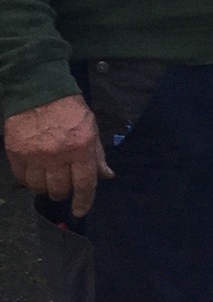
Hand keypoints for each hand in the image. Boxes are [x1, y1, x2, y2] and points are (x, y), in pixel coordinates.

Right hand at [4, 93, 111, 216]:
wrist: (38, 90)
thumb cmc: (70, 109)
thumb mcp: (91, 128)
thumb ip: (97, 155)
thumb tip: (106, 176)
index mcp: (80, 147)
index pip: (84, 184)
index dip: (84, 201)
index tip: (80, 211)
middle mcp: (57, 154)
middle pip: (60, 189)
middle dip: (64, 192)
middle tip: (64, 186)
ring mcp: (34, 155)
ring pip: (39, 187)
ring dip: (46, 188)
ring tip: (49, 180)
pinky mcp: (16, 153)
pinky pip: (22, 178)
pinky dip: (29, 180)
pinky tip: (35, 174)